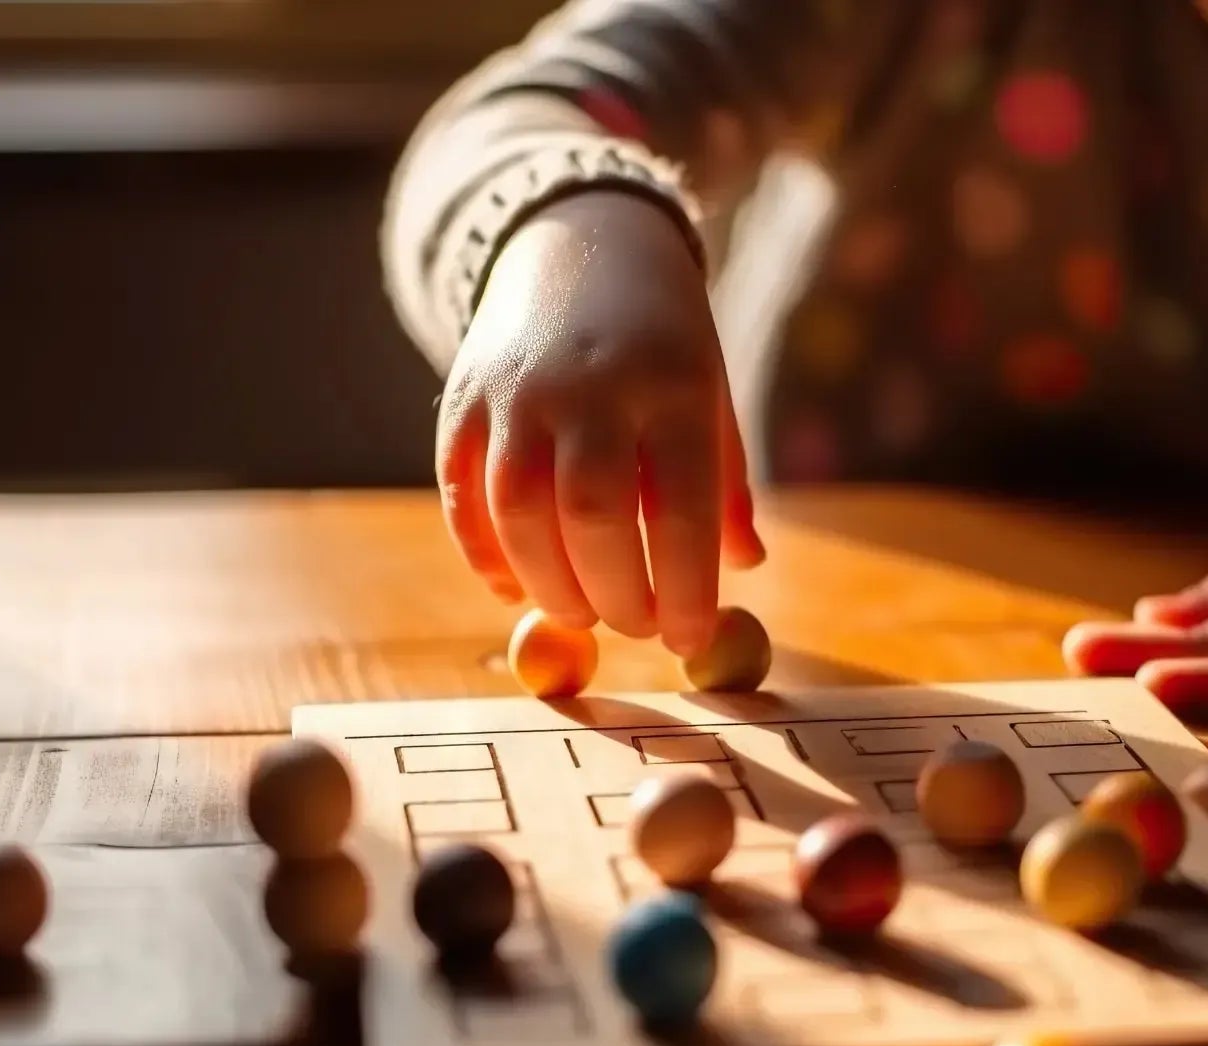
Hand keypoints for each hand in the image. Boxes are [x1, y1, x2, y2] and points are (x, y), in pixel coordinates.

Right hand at [437, 190, 763, 656]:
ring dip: (548, 583)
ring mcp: (518, 389)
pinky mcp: (464, 397)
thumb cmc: (661, 342)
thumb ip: (724, 485)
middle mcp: (591, 384)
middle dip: (616, 593)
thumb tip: (746, 568)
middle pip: (594, 513)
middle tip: (635, 626)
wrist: (579, 243)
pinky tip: (514, 584)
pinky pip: (461, 491)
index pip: (681, 506)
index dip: (686, 587)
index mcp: (673, 383)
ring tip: (580, 611)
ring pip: (519, 509)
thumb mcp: (709, 394)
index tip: (690, 638)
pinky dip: (483, 552)